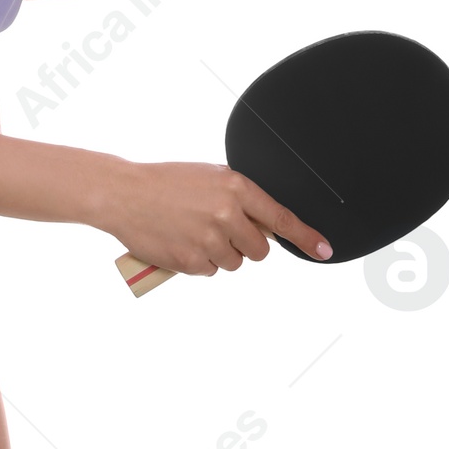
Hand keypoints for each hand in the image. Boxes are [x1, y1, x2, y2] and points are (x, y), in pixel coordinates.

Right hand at [98, 159, 332, 276]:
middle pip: (260, 250)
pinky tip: (181, 242)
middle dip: (245, 245)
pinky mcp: (193, 261)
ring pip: (235, 263)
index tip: (324, 250)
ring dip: (221, 254)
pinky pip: (211, 271)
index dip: (306, 237)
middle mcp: (227, 214)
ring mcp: (210, 240)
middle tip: (221, 231)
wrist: (123, 194)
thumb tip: (263, 222)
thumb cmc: (165, 182)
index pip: (281, 217)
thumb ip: (238, 197)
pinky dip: (200, 262)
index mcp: (235, 187)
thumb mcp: (209, 177)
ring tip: (194, 232)